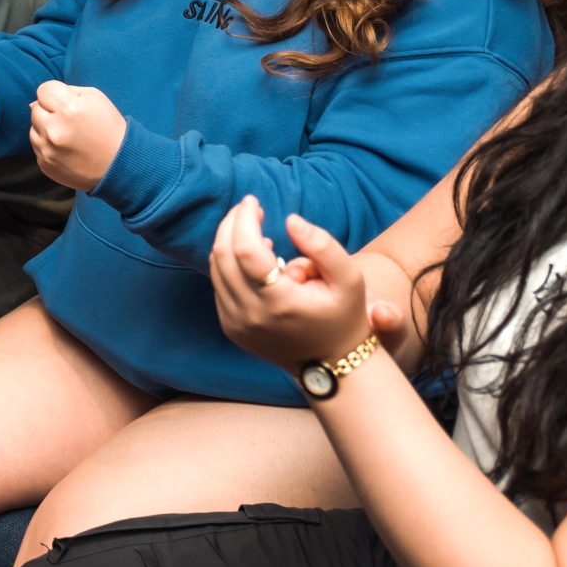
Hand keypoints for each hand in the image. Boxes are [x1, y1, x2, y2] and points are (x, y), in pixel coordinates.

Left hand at [28, 80, 126, 191]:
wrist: (119, 165)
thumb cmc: (108, 128)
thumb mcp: (95, 98)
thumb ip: (65, 91)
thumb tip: (36, 100)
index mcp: (69, 109)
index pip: (44, 90)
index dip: (55, 93)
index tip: (67, 103)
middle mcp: (54, 130)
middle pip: (36, 109)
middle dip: (50, 111)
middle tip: (70, 120)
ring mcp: (48, 150)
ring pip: (34, 129)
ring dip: (46, 129)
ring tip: (69, 135)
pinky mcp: (45, 165)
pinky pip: (37, 147)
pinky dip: (48, 145)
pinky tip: (67, 148)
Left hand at [208, 196, 401, 368]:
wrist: (332, 365)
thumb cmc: (344, 316)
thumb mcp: (350, 278)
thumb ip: (323, 245)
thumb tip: (290, 220)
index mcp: (279, 301)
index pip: (245, 249)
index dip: (244, 219)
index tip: (253, 201)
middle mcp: (250, 315)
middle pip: (223, 256)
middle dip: (232, 224)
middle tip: (248, 208)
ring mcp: (236, 325)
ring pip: (216, 270)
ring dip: (228, 242)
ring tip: (253, 230)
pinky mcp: (231, 329)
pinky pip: (219, 286)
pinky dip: (228, 265)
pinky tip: (253, 259)